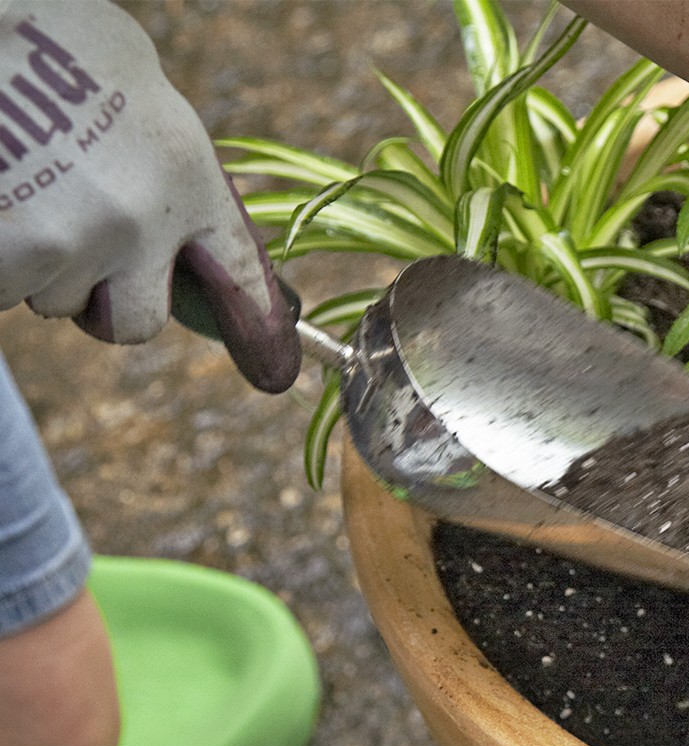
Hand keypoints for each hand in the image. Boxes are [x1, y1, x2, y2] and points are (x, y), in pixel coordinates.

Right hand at [0, 1, 299, 391]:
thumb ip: (173, 181)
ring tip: (23, 187)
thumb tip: (188, 244)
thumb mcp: (147, 106)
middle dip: (102, 300)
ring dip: (36, 265)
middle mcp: (145, 221)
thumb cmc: (63, 46)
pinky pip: (4, 288)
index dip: (255, 324)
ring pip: (54, 302)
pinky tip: (1, 198)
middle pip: (135, 324)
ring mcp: (77, 239)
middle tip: (74, 245)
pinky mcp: (14, 249)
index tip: (274, 369)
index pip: (239, 276)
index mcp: (190, 178)